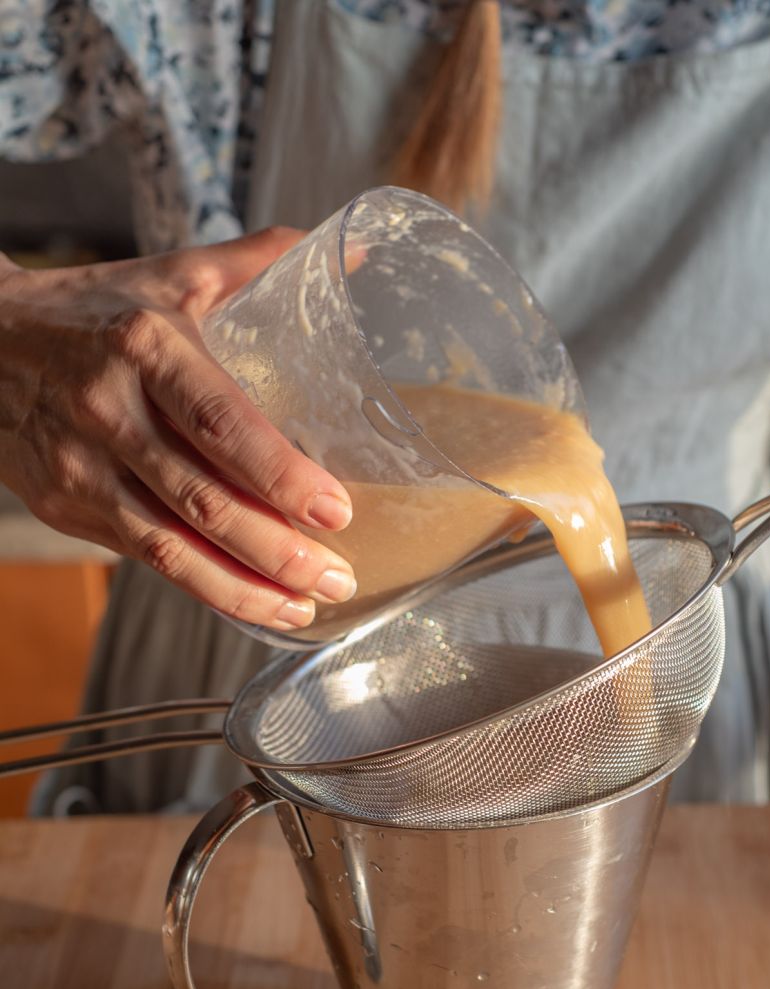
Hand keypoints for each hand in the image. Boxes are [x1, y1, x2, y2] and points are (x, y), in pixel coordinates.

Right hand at [0, 229, 354, 631]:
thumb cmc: (92, 310)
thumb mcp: (169, 275)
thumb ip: (258, 265)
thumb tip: (358, 254)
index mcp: (143, 346)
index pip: (220, 422)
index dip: (279, 474)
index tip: (335, 510)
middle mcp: (106, 411)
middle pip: (202, 500)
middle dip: (277, 551)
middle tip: (338, 576)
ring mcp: (79, 467)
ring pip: (171, 547)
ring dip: (246, 586)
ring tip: (308, 605)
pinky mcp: (63, 506)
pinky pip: (145, 558)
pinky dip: (205, 586)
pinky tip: (255, 599)